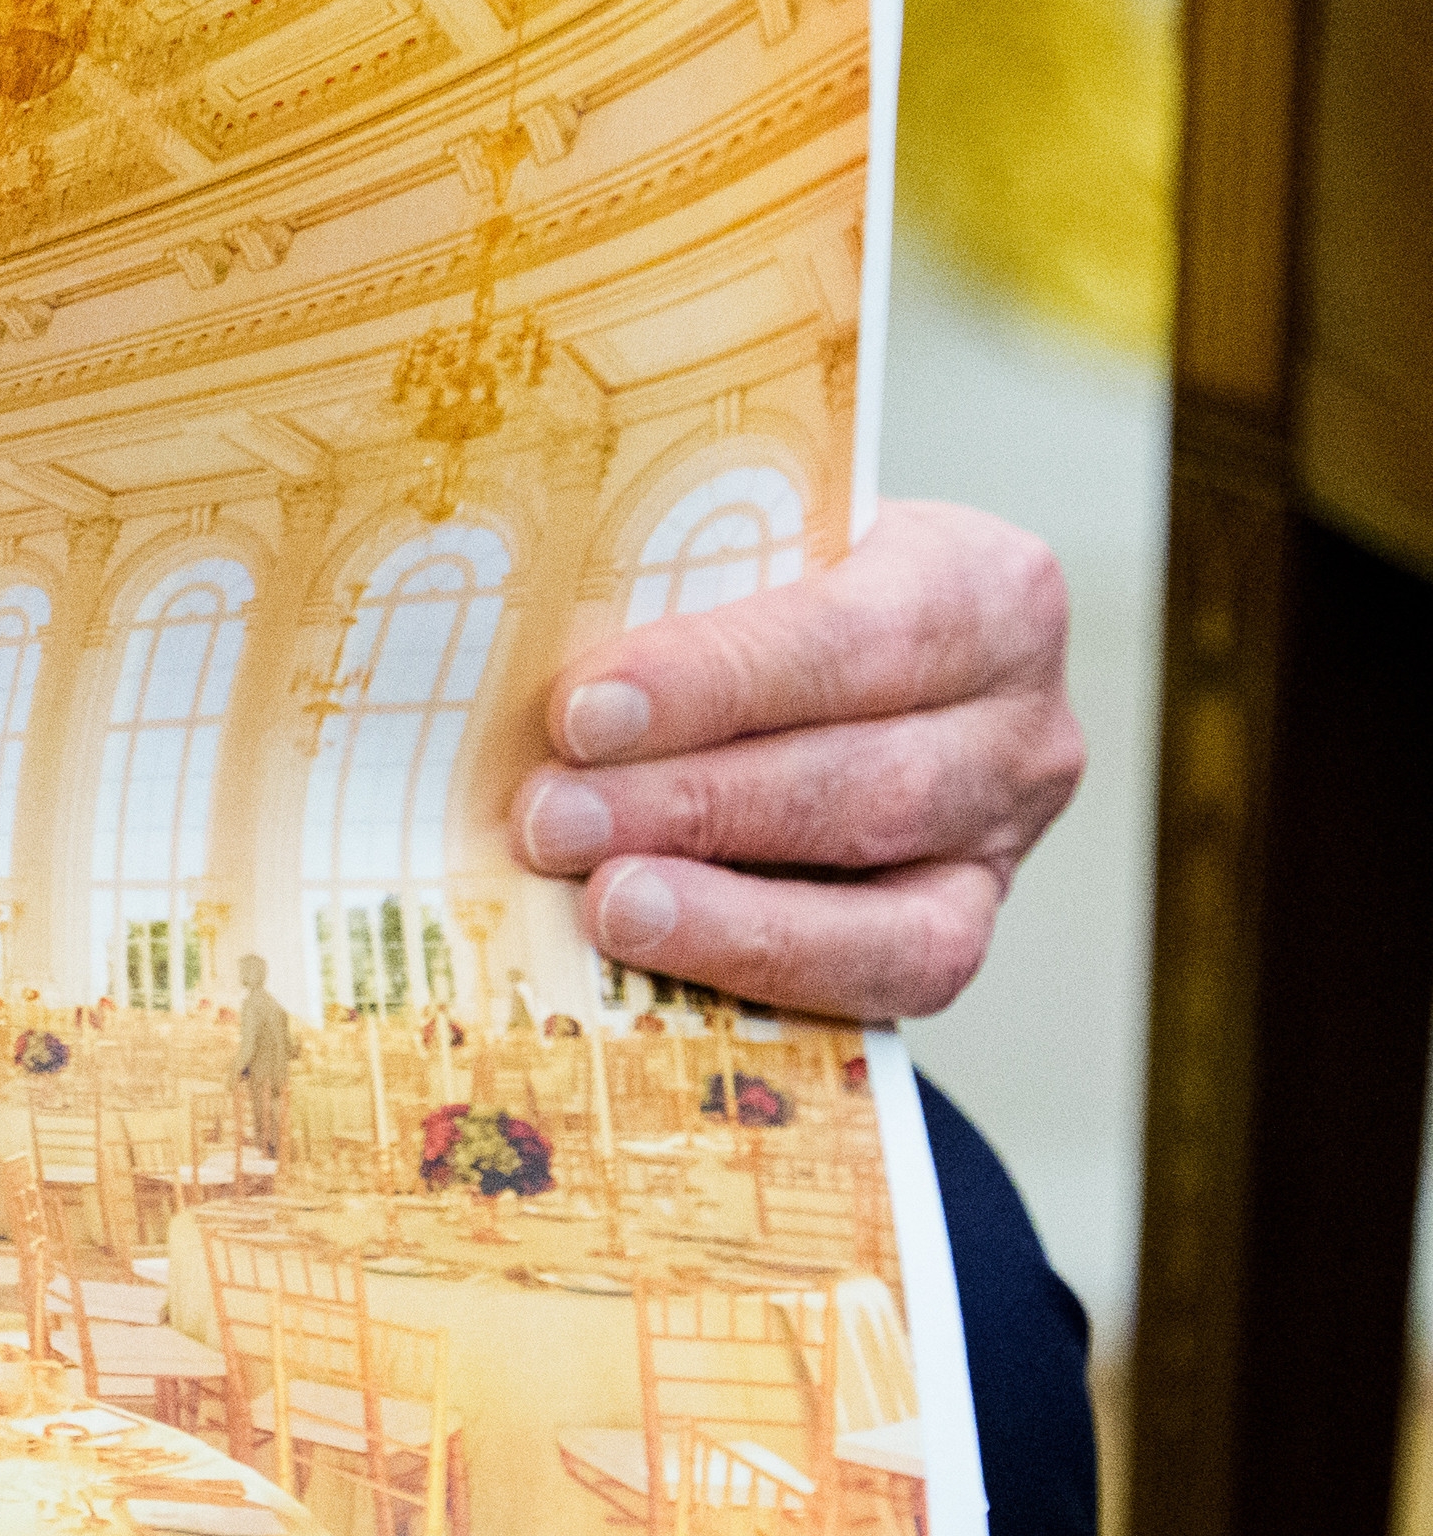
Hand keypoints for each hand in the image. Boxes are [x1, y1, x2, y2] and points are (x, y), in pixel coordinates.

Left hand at [507, 500, 1081, 1021]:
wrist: (824, 675)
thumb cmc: (766, 596)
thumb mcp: (743, 557)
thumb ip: (676, 594)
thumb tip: (515, 665)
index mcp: (981, 585)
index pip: (858, 634)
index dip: (718, 681)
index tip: (584, 711)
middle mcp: (1020, 720)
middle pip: (870, 780)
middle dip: (692, 806)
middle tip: (550, 819)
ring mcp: (1001, 843)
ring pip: (889, 900)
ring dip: (722, 908)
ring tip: (598, 898)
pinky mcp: (960, 931)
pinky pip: (885, 978)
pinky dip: (760, 968)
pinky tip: (654, 951)